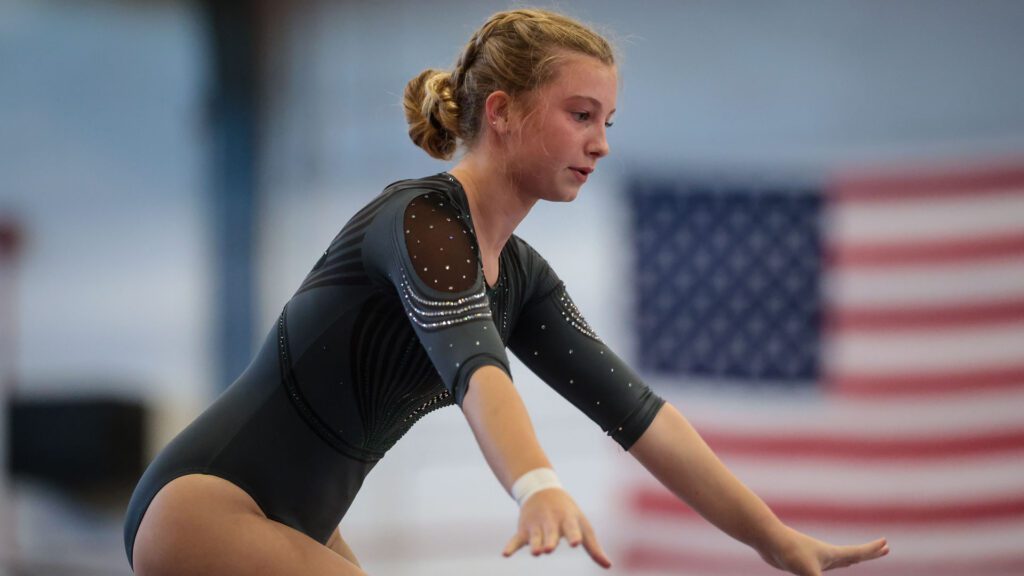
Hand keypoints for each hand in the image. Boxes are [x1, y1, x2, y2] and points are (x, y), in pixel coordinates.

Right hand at [502, 488, 611, 568]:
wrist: (541, 489)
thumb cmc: (568, 512)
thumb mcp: (582, 524)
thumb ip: (593, 547)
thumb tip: (609, 566)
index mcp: (568, 520)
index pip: (572, 528)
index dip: (574, 535)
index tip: (576, 543)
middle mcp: (551, 522)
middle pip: (551, 533)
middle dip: (550, 541)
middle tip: (549, 549)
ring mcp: (536, 525)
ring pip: (535, 537)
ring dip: (534, 544)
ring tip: (536, 553)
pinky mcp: (524, 530)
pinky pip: (516, 539)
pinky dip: (511, 546)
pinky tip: (505, 554)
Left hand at [758, 525, 888, 575]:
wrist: (768, 539)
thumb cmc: (791, 552)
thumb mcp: (811, 574)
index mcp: (832, 554)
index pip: (858, 553)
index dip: (872, 551)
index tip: (886, 543)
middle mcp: (825, 555)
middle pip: (852, 555)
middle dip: (867, 554)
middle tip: (883, 549)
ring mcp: (813, 558)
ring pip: (836, 561)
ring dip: (848, 560)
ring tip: (854, 560)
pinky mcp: (801, 563)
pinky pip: (820, 568)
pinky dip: (828, 568)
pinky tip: (824, 568)